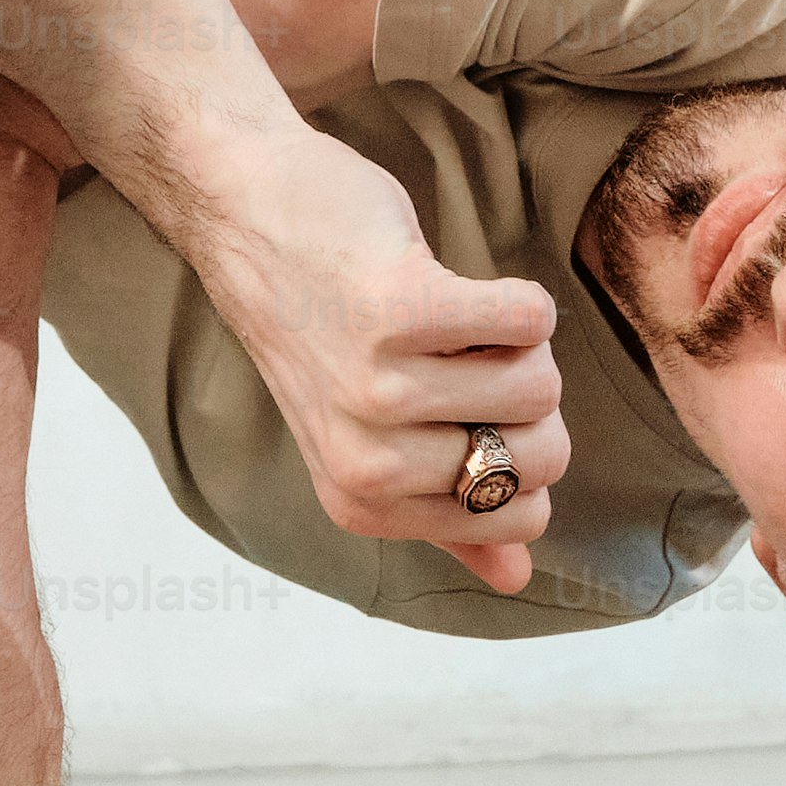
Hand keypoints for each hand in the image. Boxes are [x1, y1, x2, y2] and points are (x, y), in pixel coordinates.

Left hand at [166, 120, 567, 591]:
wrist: (241, 209)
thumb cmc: (317, 319)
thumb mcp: (361, 435)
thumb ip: (438, 510)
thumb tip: (518, 577)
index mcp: (360, 501)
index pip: (520, 516)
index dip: (521, 452)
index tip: (465, 404)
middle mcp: (364, 460)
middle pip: (544, 454)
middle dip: (530, 397)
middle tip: (460, 353)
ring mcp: (378, 386)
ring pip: (541, 385)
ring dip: (517, 340)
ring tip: (446, 315)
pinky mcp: (401, 309)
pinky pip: (530, 321)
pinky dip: (515, 296)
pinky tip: (449, 282)